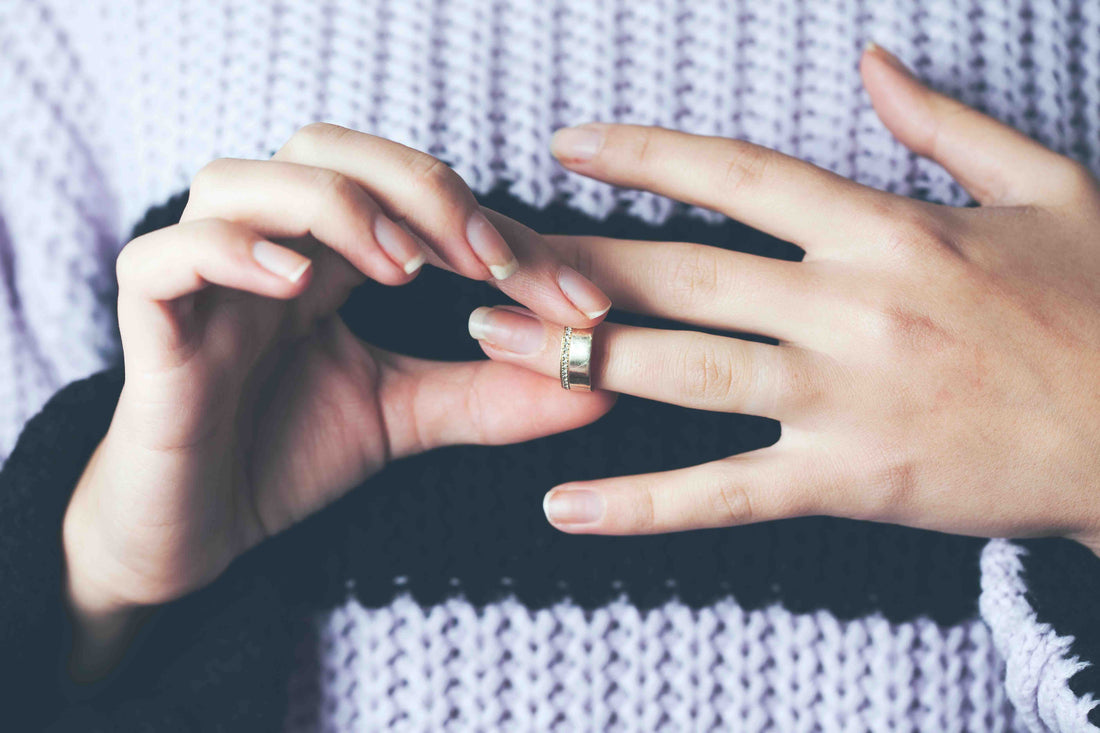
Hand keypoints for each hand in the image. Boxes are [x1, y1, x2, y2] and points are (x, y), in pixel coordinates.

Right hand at [62, 125, 614, 676]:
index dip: (500, 232)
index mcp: (327, 258)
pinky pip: (163, 257)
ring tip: (400, 269)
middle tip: (486, 259)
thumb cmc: (287, 456)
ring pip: (240, 180)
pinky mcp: (150, 327)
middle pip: (325, 149)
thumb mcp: (408, 418)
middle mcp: (267, 249)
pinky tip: (295, 283)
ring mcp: (203, 282)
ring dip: (334, 206)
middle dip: (419, 187)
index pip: (412, 199)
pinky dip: (230, 251)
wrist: (195, 533)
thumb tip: (600, 386)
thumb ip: (492, 396)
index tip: (579, 301)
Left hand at [469, 44, 1099, 554]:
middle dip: (577, 260)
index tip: (570, 146)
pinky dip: (640, 503)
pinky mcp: (850, 478)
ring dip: (580, 355)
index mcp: (887, 227)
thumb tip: (870, 60)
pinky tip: (563, 506)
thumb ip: (942, 123)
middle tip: (490, 252)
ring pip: (684, 371)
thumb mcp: (1043, 185)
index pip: (737, 174)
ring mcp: (844, 395)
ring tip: (495, 342)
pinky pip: (725, 491)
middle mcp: (850, 303)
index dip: (645, 156)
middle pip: (683, 272)